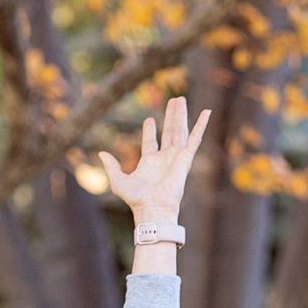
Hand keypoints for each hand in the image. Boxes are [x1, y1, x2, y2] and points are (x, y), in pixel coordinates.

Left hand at [100, 95, 210, 224]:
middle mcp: (164, 159)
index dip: (150, 131)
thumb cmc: (136, 199)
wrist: (151, 207)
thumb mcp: (117, 180)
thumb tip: (101, 154)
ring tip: (181, 100)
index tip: (149, 120)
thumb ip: (111, 166)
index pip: (151, 142)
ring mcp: (176, 158)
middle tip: (173, 100)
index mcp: (149, 163)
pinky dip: (201, 125)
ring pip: (180, 131)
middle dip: (170, 116)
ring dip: (181, 115)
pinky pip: (195, 139)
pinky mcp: (185, 159)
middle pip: (169, 132)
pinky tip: (206, 112)